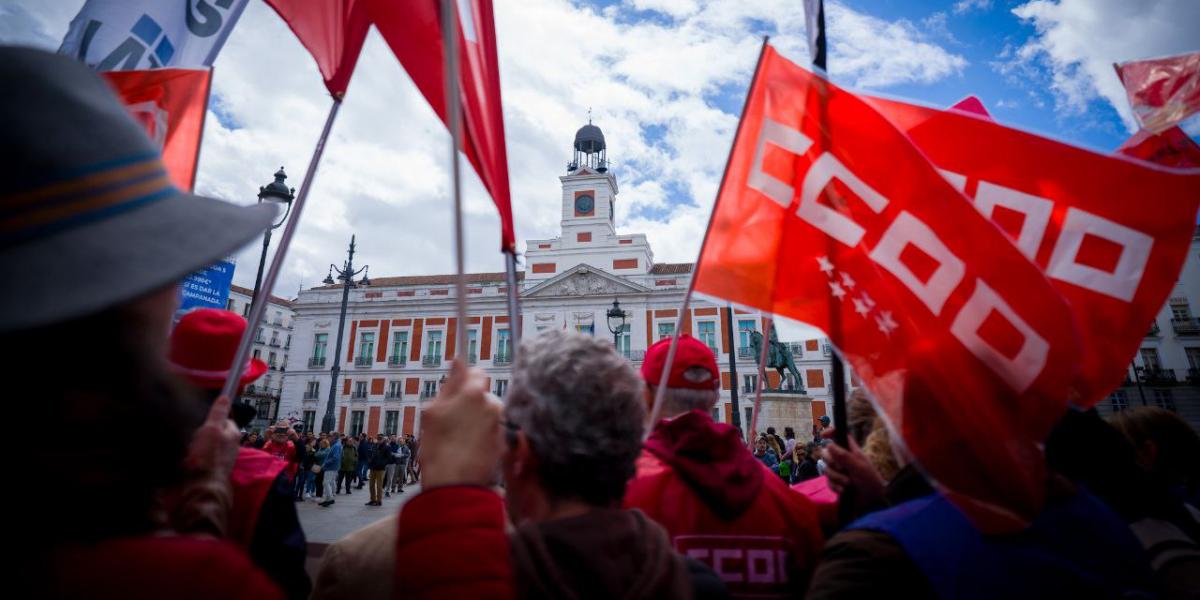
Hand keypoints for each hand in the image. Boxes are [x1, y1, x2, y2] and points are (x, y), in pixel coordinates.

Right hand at [185, 394, 240, 479]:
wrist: (202, 488)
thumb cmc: (207, 458)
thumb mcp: (211, 430)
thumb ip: (217, 414)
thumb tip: (225, 397)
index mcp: (233, 434)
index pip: (225, 419)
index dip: (212, 417)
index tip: (201, 420)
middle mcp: (231, 446)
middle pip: (215, 432)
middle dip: (202, 432)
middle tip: (192, 435)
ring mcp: (222, 459)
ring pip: (207, 445)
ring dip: (196, 445)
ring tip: (188, 448)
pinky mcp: (212, 469)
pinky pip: (202, 458)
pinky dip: (194, 457)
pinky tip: (187, 459)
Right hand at [419, 361, 503, 488]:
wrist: (455, 485)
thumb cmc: (438, 448)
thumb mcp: (433, 413)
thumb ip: (449, 385)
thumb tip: (458, 361)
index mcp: (474, 393)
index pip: (477, 373)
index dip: (466, 382)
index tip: (456, 393)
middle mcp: (493, 405)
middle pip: (484, 395)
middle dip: (472, 403)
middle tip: (454, 422)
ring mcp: (501, 424)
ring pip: (489, 413)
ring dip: (479, 420)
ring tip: (462, 439)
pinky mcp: (506, 442)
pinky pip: (494, 431)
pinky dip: (485, 436)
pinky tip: (471, 449)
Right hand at [822, 436, 885, 509]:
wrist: (871, 502)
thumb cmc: (869, 481)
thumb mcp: (859, 467)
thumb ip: (844, 456)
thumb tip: (829, 444)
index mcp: (851, 451)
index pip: (840, 436)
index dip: (831, 433)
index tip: (823, 436)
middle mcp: (843, 459)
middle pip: (827, 453)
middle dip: (833, 463)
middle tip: (843, 469)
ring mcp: (838, 471)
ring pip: (826, 469)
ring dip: (836, 477)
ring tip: (848, 483)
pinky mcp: (836, 483)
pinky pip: (828, 481)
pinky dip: (835, 486)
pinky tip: (844, 490)